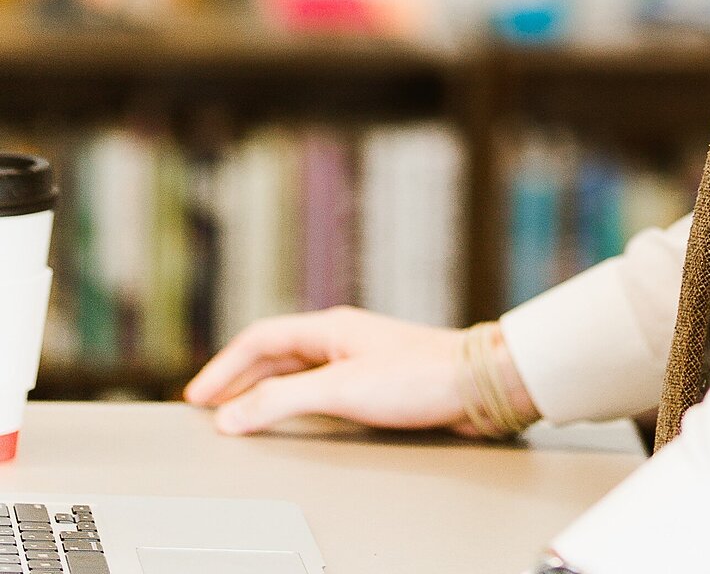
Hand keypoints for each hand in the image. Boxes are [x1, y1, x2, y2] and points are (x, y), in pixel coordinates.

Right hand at [185, 305, 480, 435]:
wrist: (476, 384)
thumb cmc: (420, 375)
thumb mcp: (341, 389)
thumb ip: (283, 400)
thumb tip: (232, 415)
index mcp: (330, 328)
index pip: (261, 340)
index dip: (224, 368)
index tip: (197, 395)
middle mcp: (341, 338)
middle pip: (274, 355)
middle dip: (237, 379)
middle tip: (207, 406)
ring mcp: (357, 359)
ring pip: (295, 372)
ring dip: (262, 391)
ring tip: (238, 413)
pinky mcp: (373, 382)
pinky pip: (316, 389)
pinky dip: (290, 402)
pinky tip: (290, 418)